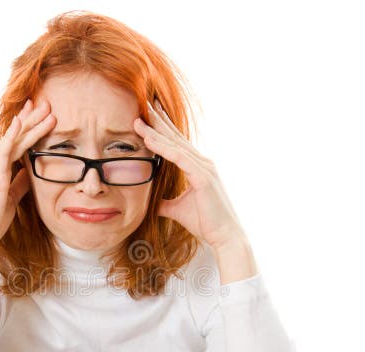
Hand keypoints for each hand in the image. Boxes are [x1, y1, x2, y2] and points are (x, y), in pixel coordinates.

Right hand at [0, 99, 55, 253]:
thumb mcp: (11, 199)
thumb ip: (19, 183)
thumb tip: (29, 172)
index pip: (15, 145)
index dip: (27, 128)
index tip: (39, 115)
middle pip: (15, 137)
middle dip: (31, 119)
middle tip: (45, 102)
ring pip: (14, 140)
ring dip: (30, 123)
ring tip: (45, 108)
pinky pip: (4, 151)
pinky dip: (12, 135)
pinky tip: (20, 121)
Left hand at [133, 100, 245, 249]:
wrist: (225, 236)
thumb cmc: (206, 222)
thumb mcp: (177, 210)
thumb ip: (164, 203)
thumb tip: (150, 203)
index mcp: (197, 167)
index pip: (176, 143)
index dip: (162, 127)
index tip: (148, 114)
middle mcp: (202, 162)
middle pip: (176, 137)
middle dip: (159, 120)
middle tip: (144, 103)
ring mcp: (204, 167)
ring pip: (175, 144)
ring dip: (156, 131)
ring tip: (139, 119)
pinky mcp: (203, 177)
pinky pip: (179, 158)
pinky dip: (163, 148)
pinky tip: (149, 139)